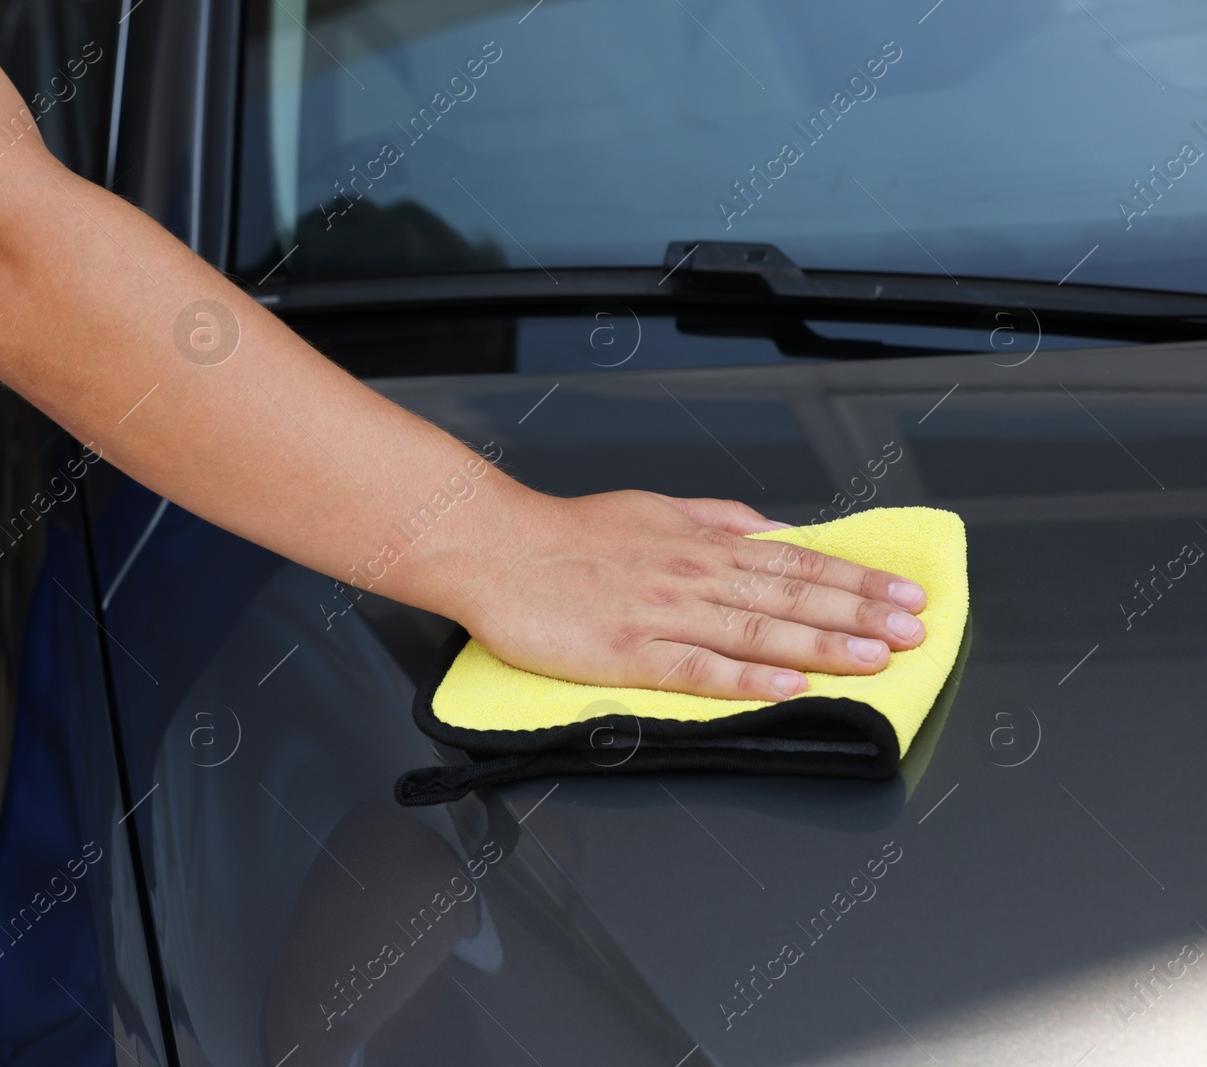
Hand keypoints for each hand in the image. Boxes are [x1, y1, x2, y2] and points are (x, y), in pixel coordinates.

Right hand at [454, 490, 926, 699]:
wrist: (496, 549)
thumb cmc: (566, 533)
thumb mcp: (651, 507)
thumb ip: (713, 519)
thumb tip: (769, 529)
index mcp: (700, 544)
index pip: (794, 562)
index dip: (855, 580)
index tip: (904, 595)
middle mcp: (693, 576)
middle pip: (790, 595)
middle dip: (860, 613)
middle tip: (915, 631)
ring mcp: (663, 615)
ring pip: (758, 629)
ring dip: (823, 645)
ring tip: (876, 658)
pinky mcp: (628, 652)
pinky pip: (698, 667)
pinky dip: (748, 676)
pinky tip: (788, 685)